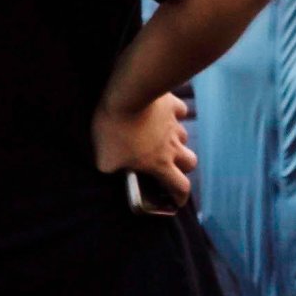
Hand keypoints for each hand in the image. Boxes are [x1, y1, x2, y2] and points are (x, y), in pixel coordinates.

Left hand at [96, 88, 196, 208]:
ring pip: (184, 137)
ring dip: (176, 140)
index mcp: (160, 164)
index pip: (181, 187)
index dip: (181, 197)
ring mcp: (175, 124)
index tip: (176, 200)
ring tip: (161, 137)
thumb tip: (112, 171)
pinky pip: (179, 111)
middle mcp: (173, 146)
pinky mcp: (172, 104)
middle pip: (191, 162)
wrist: (128, 95)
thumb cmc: (117, 131)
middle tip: (169, 165)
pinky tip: (163, 112)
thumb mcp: (105, 160)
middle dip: (183, 167)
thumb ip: (112, 170)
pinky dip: (174, 114)